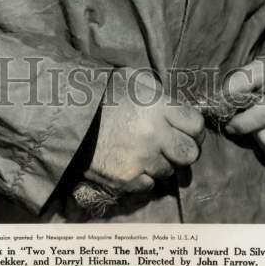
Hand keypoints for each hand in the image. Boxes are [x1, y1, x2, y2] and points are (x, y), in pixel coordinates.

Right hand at [82, 68, 204, 195]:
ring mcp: (141, 159)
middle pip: (190, 154)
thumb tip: (177, 106)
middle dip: (183, 150)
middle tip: (172, 146)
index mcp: (158, 107)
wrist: (68, 118)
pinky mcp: (126, 179)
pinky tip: (131, 163)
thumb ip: (159, 93)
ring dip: (160, 163)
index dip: (194, 129)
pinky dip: (143, 177)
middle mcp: (154, 135)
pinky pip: (148, 185)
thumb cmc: (101, 94)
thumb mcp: (133, 80)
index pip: (196, 125)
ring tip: (144, 152)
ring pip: (168, 171)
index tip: (187, 130)